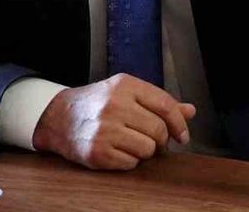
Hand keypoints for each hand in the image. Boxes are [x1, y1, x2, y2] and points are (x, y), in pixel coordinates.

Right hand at [32, 73, 196, 169]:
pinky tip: (117, 150)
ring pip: (148, 149)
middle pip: (159, 130)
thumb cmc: (97, 104)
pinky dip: (129, 161)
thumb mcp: (126, 93)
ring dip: (145, 151)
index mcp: (125, 85)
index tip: (182, 135)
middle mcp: (115, 105)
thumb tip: (190, 111)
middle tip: (152, 140)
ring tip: (131, 143)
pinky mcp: (98, 152)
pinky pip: (131, 163)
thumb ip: (158, 102)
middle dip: (160, 140)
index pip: (165, 105)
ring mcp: (105, 129)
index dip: (179, 123)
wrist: (58, 117)